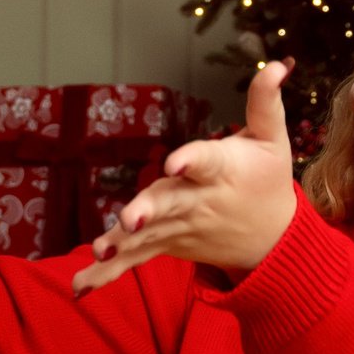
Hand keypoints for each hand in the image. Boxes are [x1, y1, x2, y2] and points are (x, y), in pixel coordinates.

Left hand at [74, 60, 299, 296]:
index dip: (191, 160)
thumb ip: (265, 103)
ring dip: (123, 244)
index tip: (176, 162)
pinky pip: (136, 260)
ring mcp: (181, 228)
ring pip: (148, 235)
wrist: (274, 241)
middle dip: (150, 210)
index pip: (205, 162)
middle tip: (130, 219)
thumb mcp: (273, 140)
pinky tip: (78, 288)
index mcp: (222, 171)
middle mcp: (199, 202)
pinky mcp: (167, 246)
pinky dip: (108, 275)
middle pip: (170, 203)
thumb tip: (273, 64)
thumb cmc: (269, 180)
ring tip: (100, 251)